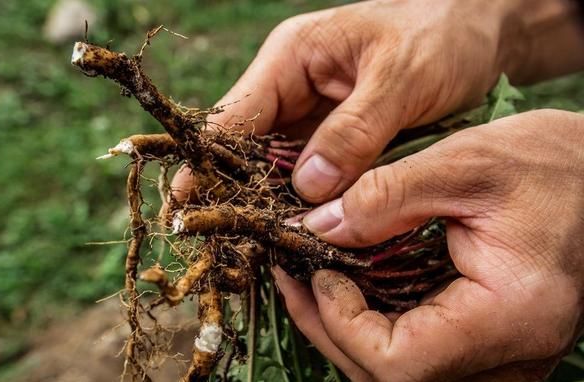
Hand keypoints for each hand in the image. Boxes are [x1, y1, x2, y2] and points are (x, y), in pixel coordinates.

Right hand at [170, 0, 583, 203]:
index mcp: (293, 59)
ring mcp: (312, 118)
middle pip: (247, 148)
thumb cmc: (440, 38)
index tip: (186, 203)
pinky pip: (308, 178)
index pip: (236, 115)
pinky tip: (297, 236)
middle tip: (218, 242)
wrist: (478, 33)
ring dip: (268, 206)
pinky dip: (303, 207)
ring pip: (275, 169)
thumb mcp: (401, 79)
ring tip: (252, 250)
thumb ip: (354, 133)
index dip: (208, 161)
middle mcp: (292, 90)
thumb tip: (308, 190)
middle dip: (234, 192)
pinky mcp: (336, 142)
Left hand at [274, 109, 583, 380]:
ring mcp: (501, 353)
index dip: (344, 324)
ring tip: (310, 279)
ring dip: (345, 330)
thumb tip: (316, 228)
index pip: (402, 364)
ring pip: (401, 373)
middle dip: (330, 329)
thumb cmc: (553, 162)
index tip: (317, 271)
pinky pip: (419, 352)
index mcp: (511, 314)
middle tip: (294, 276)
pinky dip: (374, 324)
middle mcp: (510, 351)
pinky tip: (350, 286)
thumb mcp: (466, 162)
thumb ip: (386, 196)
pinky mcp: (489, 339)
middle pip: (393, 378)